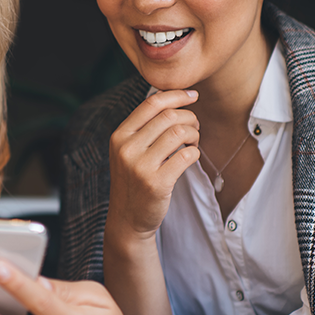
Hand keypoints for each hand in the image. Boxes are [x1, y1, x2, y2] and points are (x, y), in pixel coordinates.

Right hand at [107, 89, 199, 240]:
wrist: (127, 219)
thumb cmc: (133, 180)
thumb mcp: (127, 151)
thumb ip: (142, 127)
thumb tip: (169, 97)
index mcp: (119, 136)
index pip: (151, 104)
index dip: (176, 95)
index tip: (192, 96)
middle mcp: (127, 149)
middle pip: (169, 116)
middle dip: (189, 117)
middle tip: (195, 127)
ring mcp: (140, 166)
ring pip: (179, 133)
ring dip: (194, 134)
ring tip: (193, 142)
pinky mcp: (156, 183)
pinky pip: (186, 155)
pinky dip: (194, 153)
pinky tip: (191, 157)